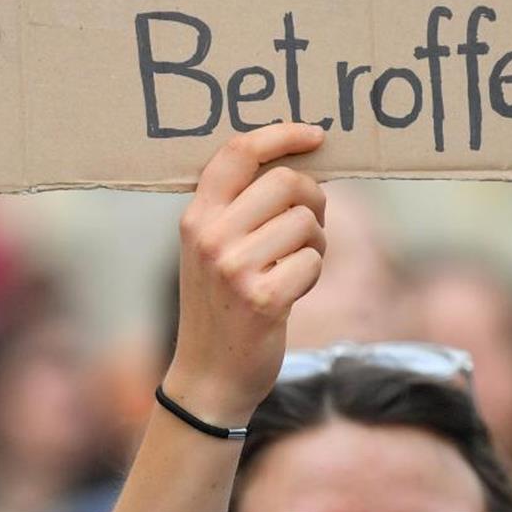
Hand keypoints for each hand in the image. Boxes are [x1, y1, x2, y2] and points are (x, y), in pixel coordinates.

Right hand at [162, 123, 326, 426]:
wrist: (208, 376)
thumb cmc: (222, 303)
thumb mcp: (212, 248)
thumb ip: (239, 206)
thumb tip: (301, 161)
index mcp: (196, 215)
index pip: (238, 152)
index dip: (282, 134)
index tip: (316, 135)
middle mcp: (209, 236)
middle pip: (286, 182)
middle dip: (313, 198)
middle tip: (309, 222)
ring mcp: (233, 267)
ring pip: (306, 222)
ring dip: (314, 241)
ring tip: (294, 264)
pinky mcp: (262, 298)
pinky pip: (313, 261)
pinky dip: (312, 274)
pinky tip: (291, 291)